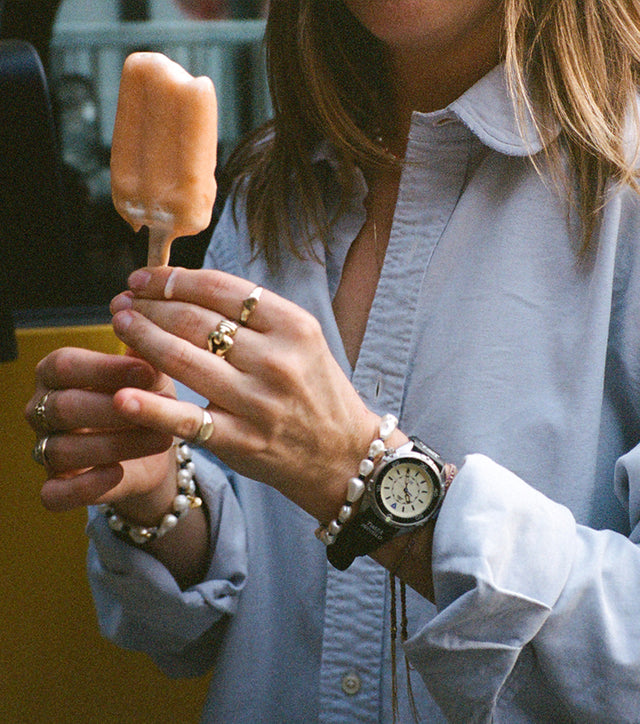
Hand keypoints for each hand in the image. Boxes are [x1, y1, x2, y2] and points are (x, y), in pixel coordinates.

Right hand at [25, 347, 174, 516]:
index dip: (106, 369)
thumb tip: (142, 323)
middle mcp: (43, 409)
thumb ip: (143, 352)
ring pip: (63, 450)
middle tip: (159, 410)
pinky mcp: (56, 487)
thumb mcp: (150, 372)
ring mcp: (44, 449)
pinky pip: (54, 494)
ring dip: (116, 445)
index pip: (65, 365)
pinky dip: (84, 487)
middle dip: (115, 410)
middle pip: (64, 407)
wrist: (157, 446)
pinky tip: (116, 474)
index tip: (148, 372)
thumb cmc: (148, 396)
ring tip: (161, 438)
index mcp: (56, 372)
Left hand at [109, 266, 382, 521]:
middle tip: (123, 300)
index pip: (220, 288)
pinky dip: (151, 407)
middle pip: (195, 319)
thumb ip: (256, 318)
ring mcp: (257, 401)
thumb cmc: (317, 392)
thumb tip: (190, 291)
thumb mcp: (303, 342)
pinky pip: (186, 419)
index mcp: (294, 326)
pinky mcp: (240, 440)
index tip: (145, 278)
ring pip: (183, 358)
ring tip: (120, 324)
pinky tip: (123, 395)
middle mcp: (276, 359)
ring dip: (141, 337)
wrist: (344, 455)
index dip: (173, 279)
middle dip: (149, 305)